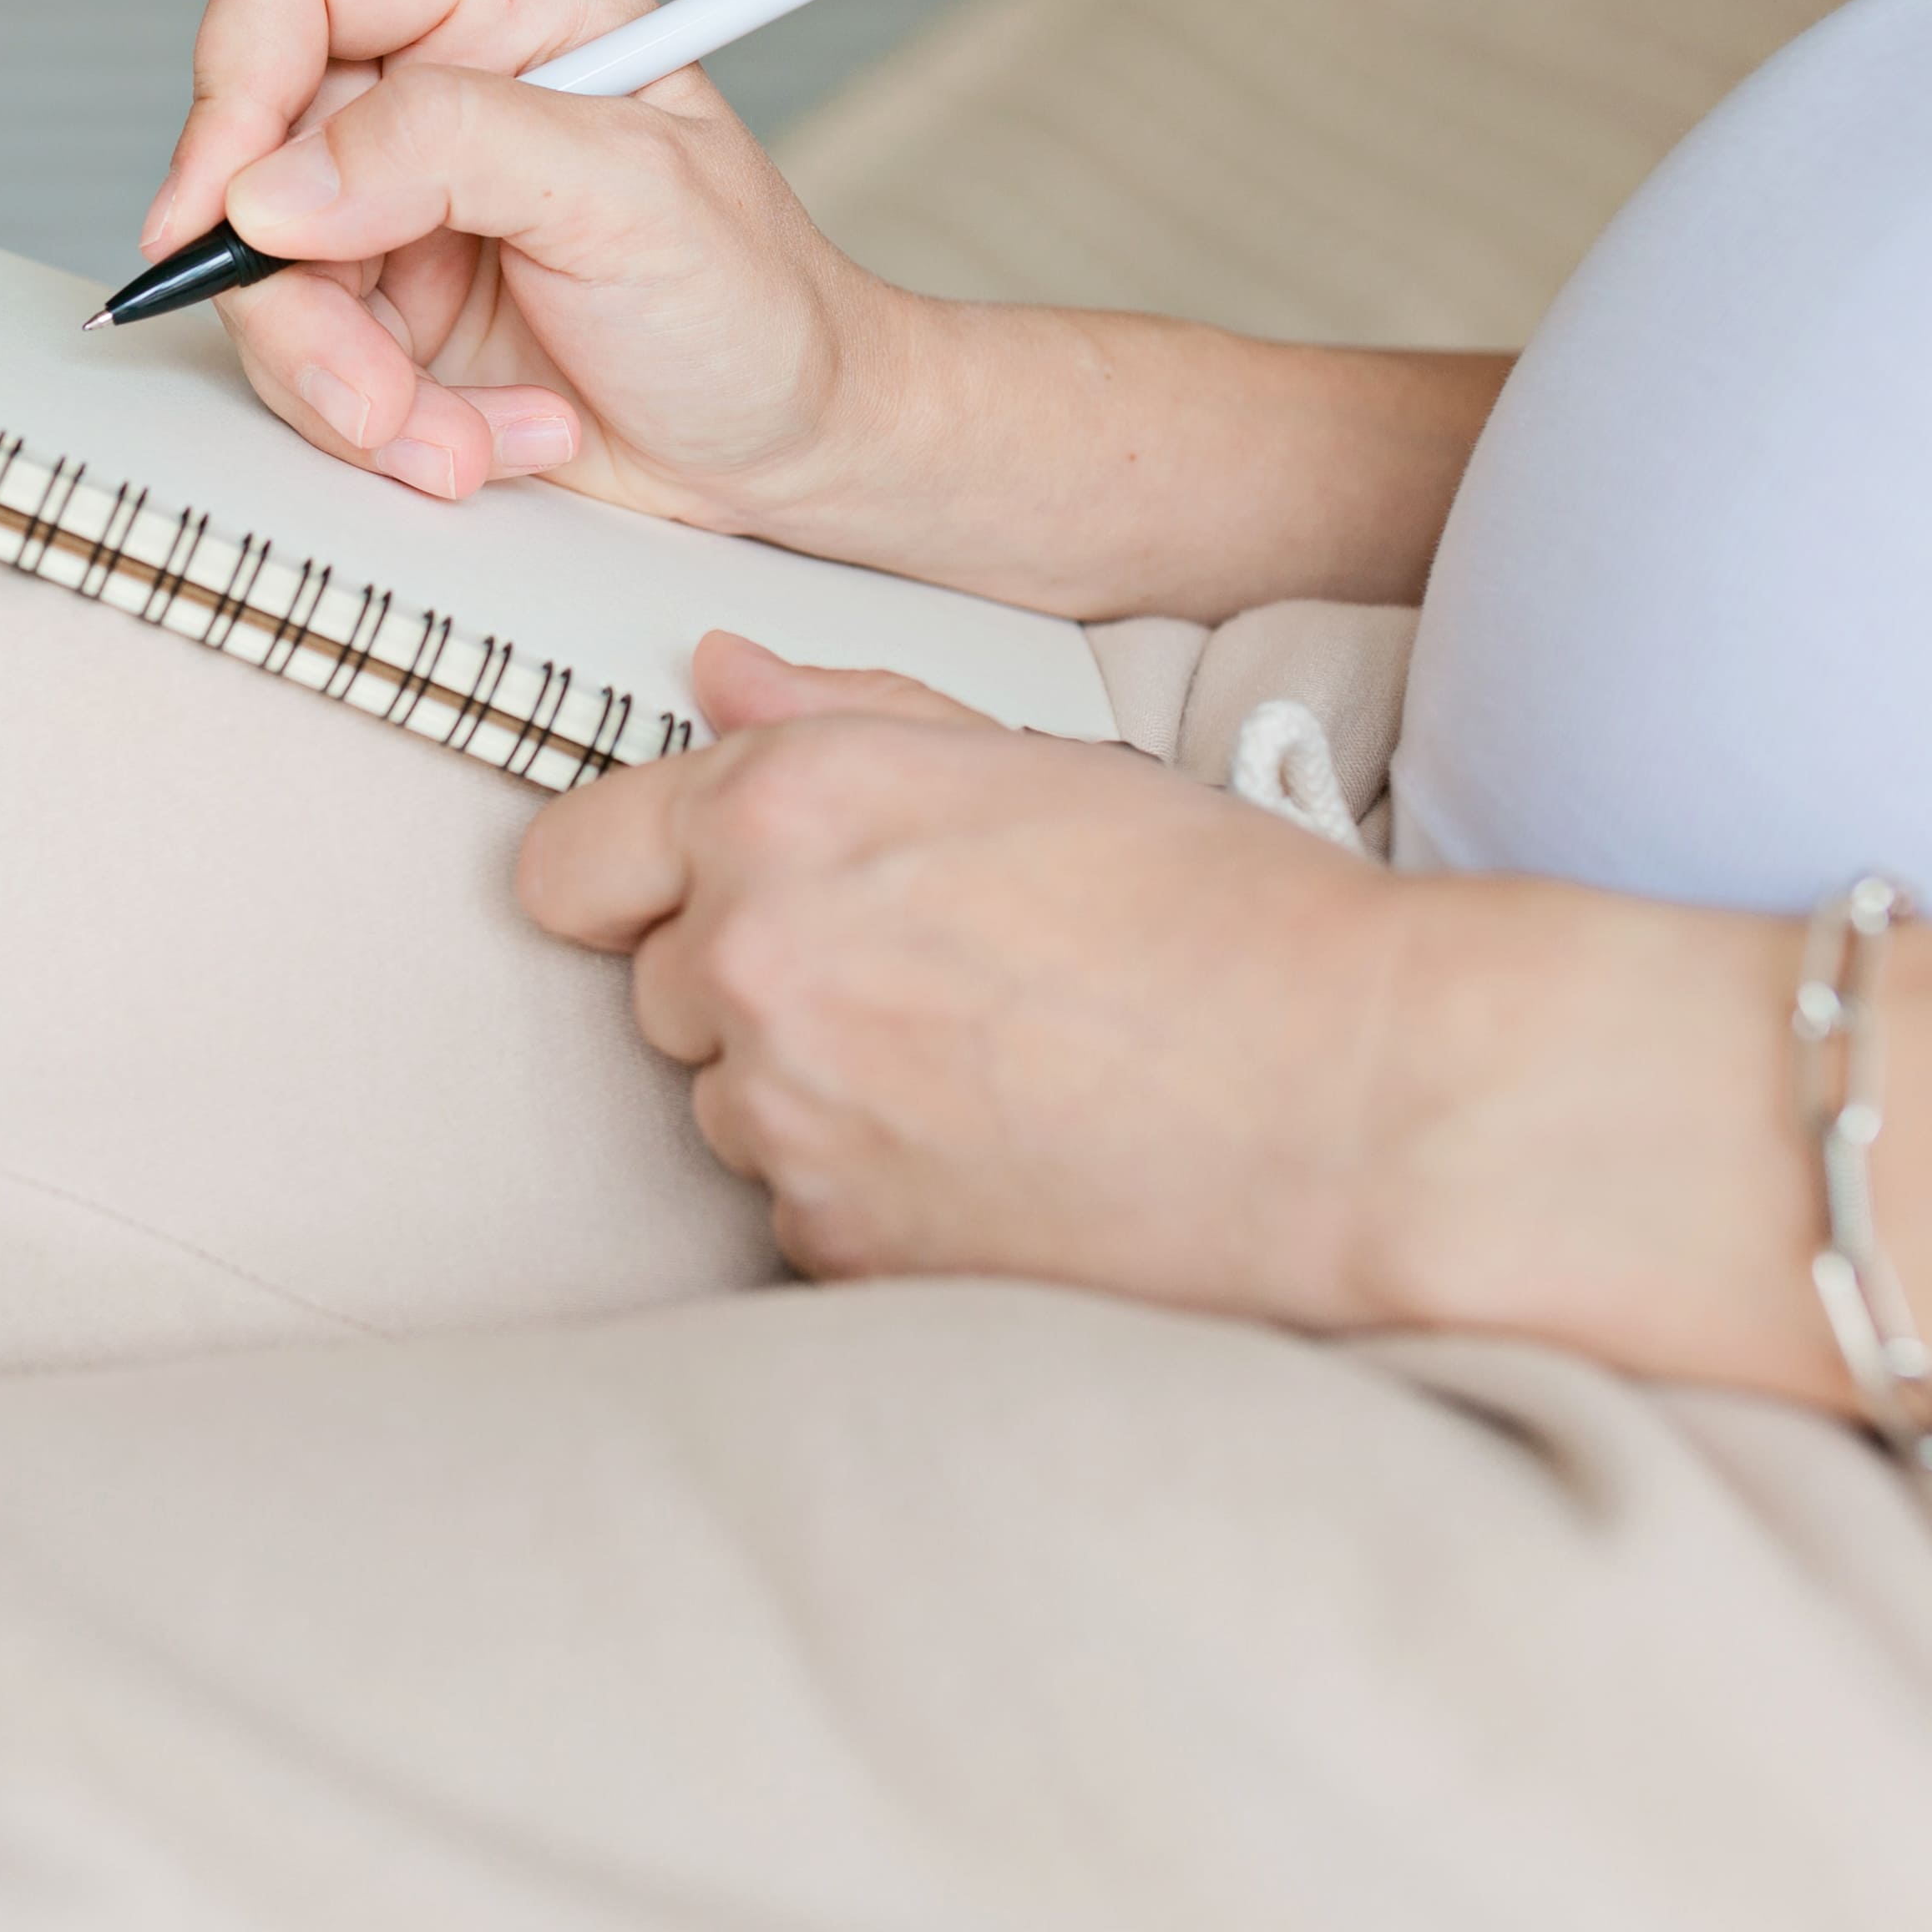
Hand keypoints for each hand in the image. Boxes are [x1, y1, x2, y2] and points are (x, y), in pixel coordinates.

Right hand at [145, 0, 921, 529]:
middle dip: (308, 308)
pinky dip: (384, 424)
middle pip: (252, 156)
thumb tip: (275, 184)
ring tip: (471, 438)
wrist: (789, 445)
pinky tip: (488, 436)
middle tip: (381, 397)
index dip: (234, 86)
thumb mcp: (629, 200)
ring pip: (263, 282)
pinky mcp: (386, 302)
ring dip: (356, 391)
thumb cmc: (753, 308)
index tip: (226, 217)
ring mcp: (401, 199)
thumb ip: (451, 150)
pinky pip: (303, 361)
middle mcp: (438, 82)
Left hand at [519, 635, 1835, 1367]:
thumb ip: (848, 716)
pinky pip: (805, 1218)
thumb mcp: (1041, 755)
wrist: (1359, 1104)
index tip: (668, 899)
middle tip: (928, 982)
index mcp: (790, 809)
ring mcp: (790, 1118)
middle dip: (755, 987)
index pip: (572, 861)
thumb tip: (716, 681)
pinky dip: (877, 1199)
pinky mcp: (840, 1250)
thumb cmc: (1232, 920)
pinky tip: (1006, 1162)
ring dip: (820, 1098)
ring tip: (994, 1074)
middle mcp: (758, 957)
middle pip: (659, 992)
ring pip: (736, 1110)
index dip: (624, 881)